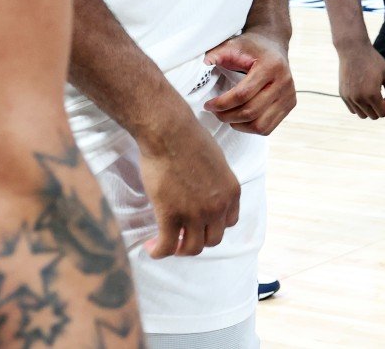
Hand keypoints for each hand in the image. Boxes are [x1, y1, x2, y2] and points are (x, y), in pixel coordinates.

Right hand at [138, 117, 240, 258]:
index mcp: (232, 192)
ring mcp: (196, 214)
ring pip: (192, 248)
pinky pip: (167, 247)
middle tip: (182, 234)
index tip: (200, 223)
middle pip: (213, 239)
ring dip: (180, 249)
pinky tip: (151, 246)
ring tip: (167, 241)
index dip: (213, 225)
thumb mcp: (216, 162)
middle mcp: (218, 207)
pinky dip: (158, 251)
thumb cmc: (190, 139)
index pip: (229, 222)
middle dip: (197, 239)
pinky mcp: (171, 216)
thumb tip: (204, 191)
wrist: (171, 133)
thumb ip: (215, 182)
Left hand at [203, 31, 297, 135]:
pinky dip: (250, 128)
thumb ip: (215, 55)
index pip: (243, 94)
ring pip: (260, 125)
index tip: (208, 104)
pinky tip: (240, 118)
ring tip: (227, 116)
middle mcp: (285, 82)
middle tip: (214, 112)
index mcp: (271, 66)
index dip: (221, 103)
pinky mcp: (290, 105)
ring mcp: (289, 96)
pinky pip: (267, 128)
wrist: (273, 44)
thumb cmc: (251, 47)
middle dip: (227, 116)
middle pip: (251, 112)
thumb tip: (199, 67)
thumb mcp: (232, 45)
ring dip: (238, 125)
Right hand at [337, 39, 384, 118]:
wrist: (353, 50)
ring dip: (368, 109)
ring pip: (362, 115)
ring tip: (372, 96)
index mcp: (372, 94)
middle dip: (379, 109)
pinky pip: (352, 109)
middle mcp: (359, 99)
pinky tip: (363, 94)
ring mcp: (349, 98)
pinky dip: (359, 106)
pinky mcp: (343, 95)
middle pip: (372, 116)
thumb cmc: (373, 61)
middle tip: (381, 97)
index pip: (382, 113)